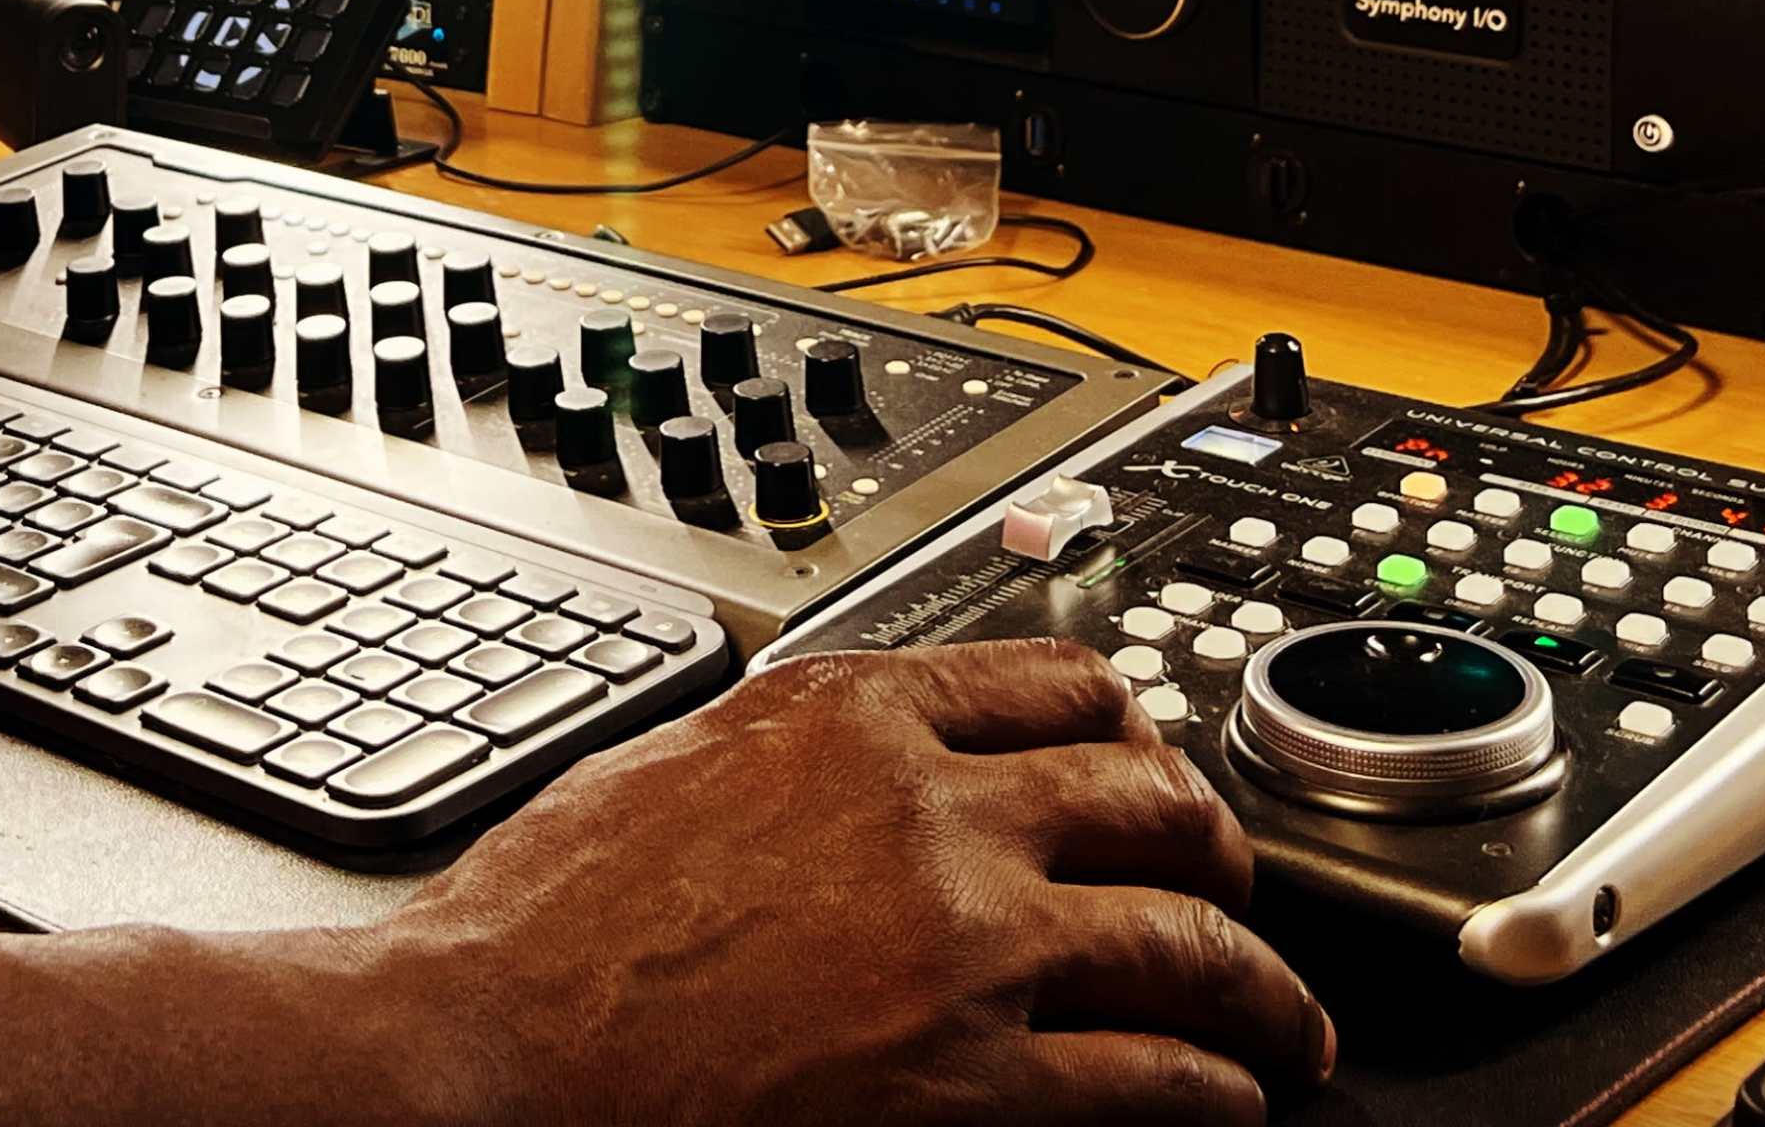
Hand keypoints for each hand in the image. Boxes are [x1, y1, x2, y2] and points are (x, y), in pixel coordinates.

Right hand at [357, 641, 1332, 1124]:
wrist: (481, 1044)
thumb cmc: (539, 926)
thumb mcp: (678, 761)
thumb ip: (793, 751)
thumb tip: (844, 763)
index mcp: (855, 714)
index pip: (1055, 680)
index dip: (1132, 724)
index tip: (1152, 755)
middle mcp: (932, 808)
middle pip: (1149, 794)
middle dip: (1216, 846)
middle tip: (1238, 888)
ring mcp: (964, 944)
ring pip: (1183, 938)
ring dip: (1255, 984)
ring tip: (1282, 1020)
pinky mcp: (971, 1082)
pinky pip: (1151, 1076)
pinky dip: (1213, 1089)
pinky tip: (1228, 1104)